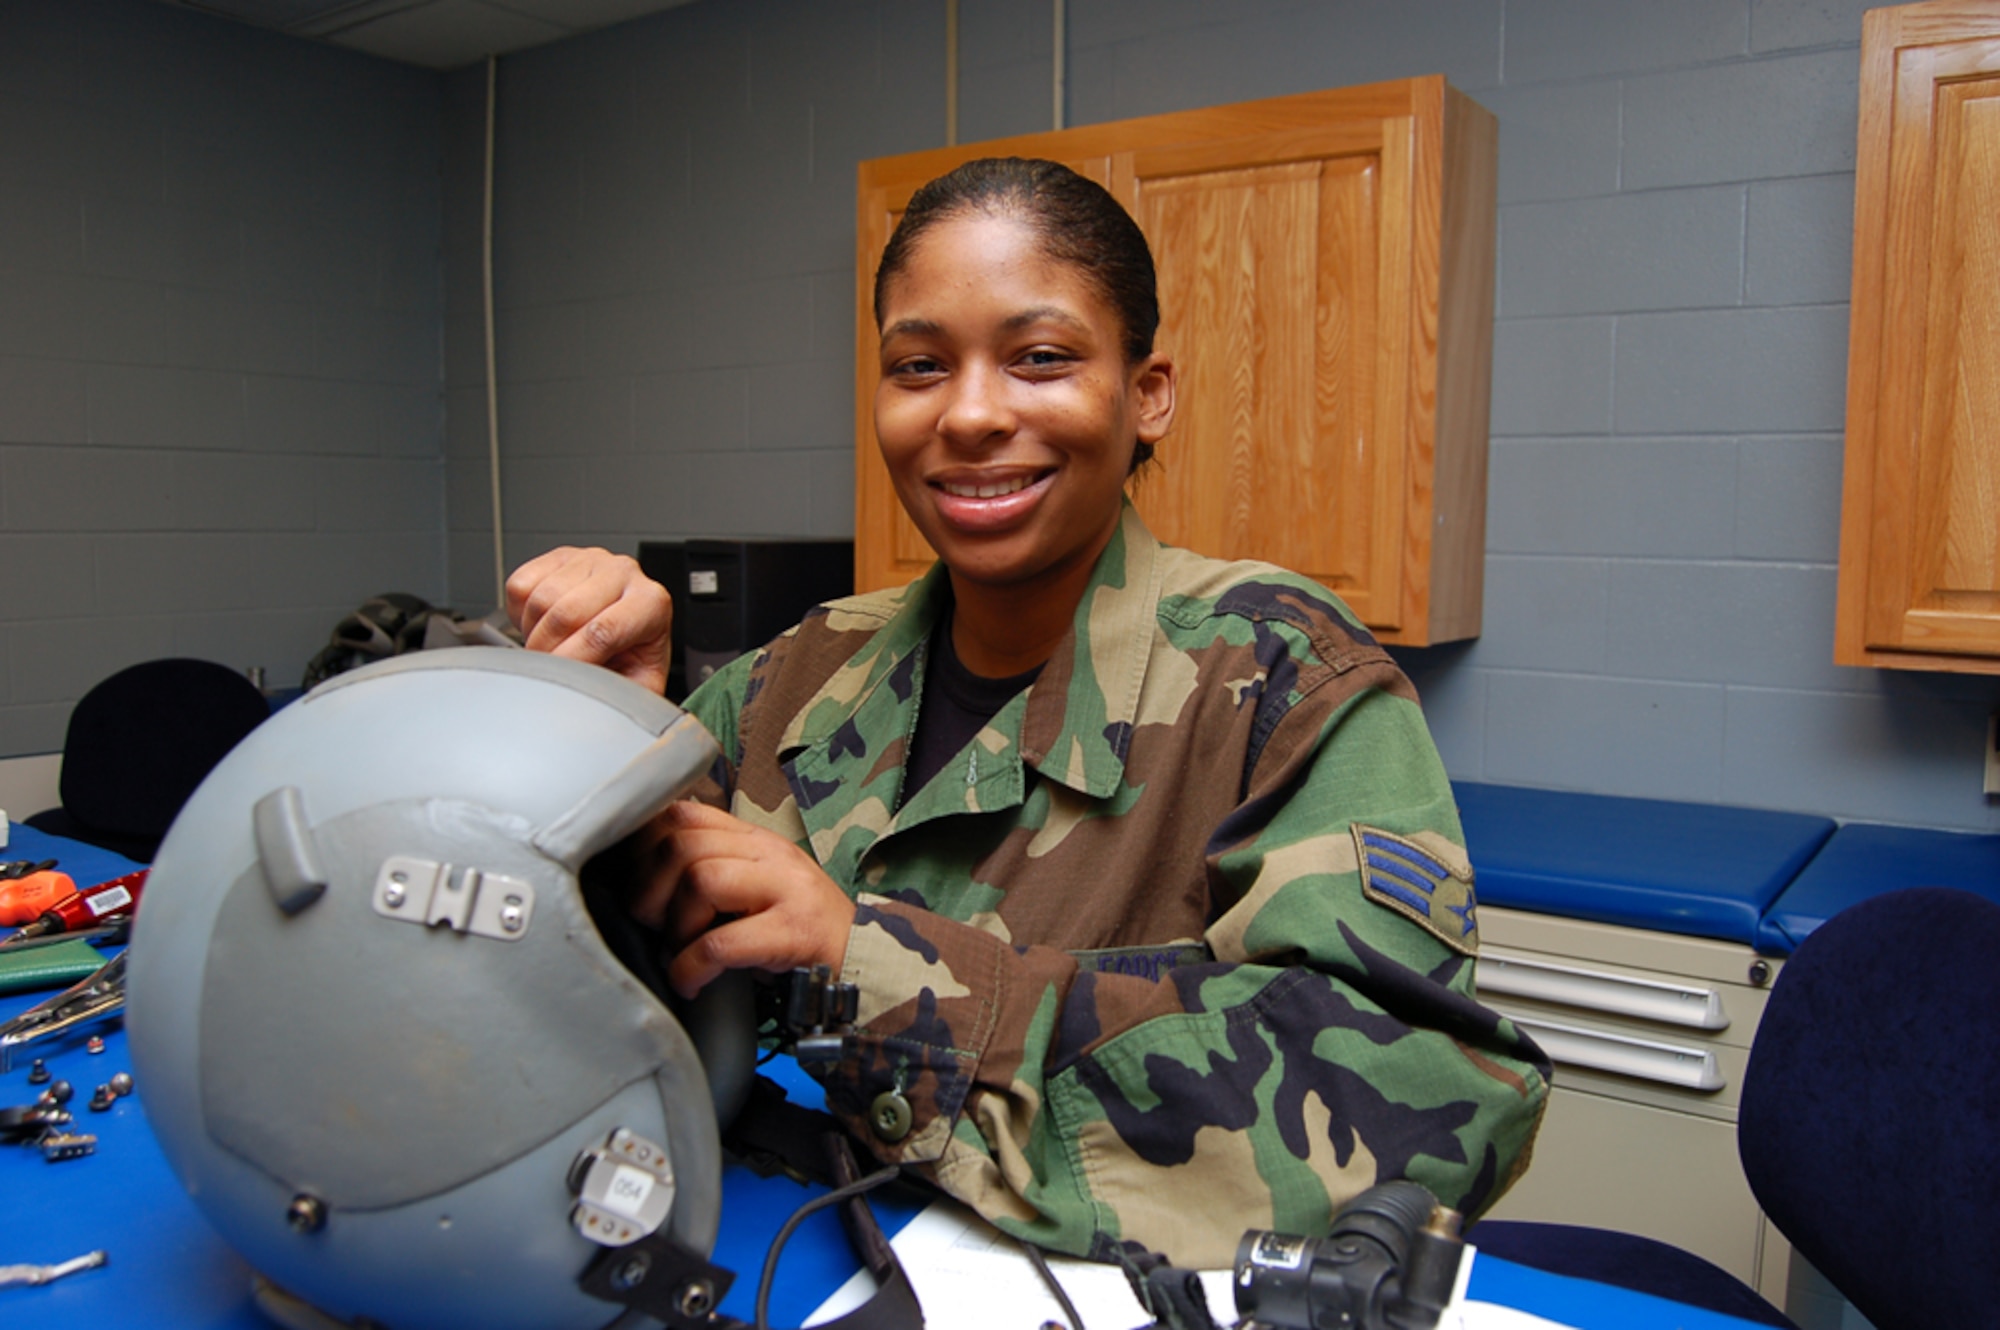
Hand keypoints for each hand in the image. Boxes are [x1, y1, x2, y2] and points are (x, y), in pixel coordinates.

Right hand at [506, 547, 673, 692]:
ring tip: (553, 645)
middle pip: (565, 614)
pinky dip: (521, 613)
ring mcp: (590, 559)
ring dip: (535, 632)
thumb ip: (628, 696)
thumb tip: (602, 709)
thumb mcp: (641, 683)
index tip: (561, 679)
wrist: (625, 629)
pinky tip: (544, 623)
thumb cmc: (633, 655)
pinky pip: (521, 585)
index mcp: (651, 602)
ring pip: (540, 599)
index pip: (602, 632)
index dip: (573, 661)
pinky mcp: (560, 556)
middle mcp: (623, 573)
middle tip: (551, 669)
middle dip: (548, 652)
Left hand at [634, 802, 855, 998]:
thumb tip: (639, 879)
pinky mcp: (794, 931)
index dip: (643, 847)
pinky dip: (691, 967)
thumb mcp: (757, 888)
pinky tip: (691, 982)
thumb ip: (712, 871)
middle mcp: (771, 854)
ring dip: (674, 928)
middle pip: (682, 844)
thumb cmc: (800, 931)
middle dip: (649, 891)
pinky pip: (720, 943)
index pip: (683, 813)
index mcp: (756, 839)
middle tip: (654, 927)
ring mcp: (787, 889)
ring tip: (679, 954)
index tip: (636, 885)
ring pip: (700, 882)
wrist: (869, 961)